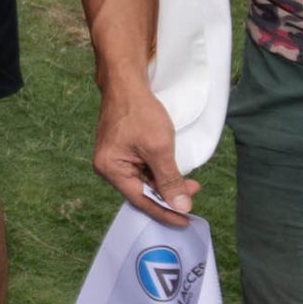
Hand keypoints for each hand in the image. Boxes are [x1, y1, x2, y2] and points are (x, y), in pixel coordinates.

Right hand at [93, 80, 196, 226]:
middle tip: (194, 190)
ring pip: (143, 180)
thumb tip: (181, 207)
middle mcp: (108, 167)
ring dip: (166, 182)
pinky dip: (159, 172)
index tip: (185, 220)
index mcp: (111, 169)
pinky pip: (141, 169)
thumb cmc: (140, 113)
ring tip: (189, 180)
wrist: (126, 83)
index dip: (165, 212)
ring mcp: (114, 158)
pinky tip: (173, 170)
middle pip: (141, 191)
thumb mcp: (159, 148)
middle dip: (168, 194)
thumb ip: (170, 180)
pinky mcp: (122, 150)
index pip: (141, 200)